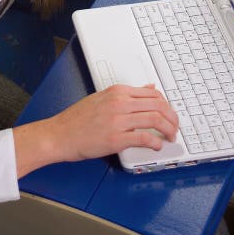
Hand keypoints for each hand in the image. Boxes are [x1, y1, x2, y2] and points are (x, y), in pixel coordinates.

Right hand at [13, 84, 177, 176]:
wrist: (59, 134)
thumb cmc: (77, 119)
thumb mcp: (103, 98)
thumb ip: (128, 94)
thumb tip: (150, 88)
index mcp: (117, 91)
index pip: (154, 94)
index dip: (167, 106)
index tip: (169, 115)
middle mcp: (119, 102)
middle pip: (159, 106)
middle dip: (172, 118)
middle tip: (174, 127)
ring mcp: (118, 120)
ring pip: (156, 120)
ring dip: (168, 130)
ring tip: (170, 137)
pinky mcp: (116, 138)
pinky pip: (144, 138)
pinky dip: (156, 143)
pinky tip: (157, 146)